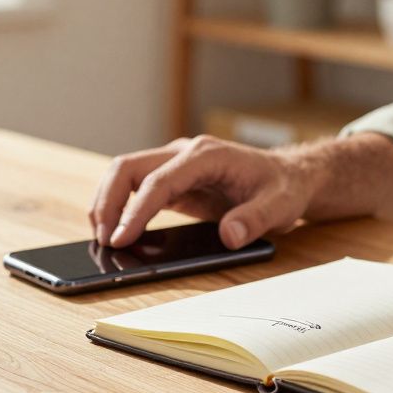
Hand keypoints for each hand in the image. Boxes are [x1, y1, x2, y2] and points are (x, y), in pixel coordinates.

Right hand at [88, 135, 318, 249]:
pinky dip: (120, 205)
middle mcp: (185, 153)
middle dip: (108, 201)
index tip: (121, 239)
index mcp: (207, 155)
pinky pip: (137, 187)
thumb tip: (229, 236)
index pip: (159, 180)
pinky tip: (116, 230)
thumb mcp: (280, 206)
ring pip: (126, 173)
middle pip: (129, 168)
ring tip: (102, 238)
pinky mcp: (174, 179)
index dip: (136, 210)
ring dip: (107, 202)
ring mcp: (177, 164)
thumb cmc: (283, 188)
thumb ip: (255, 219)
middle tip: (103, 240)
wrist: (289, 176)